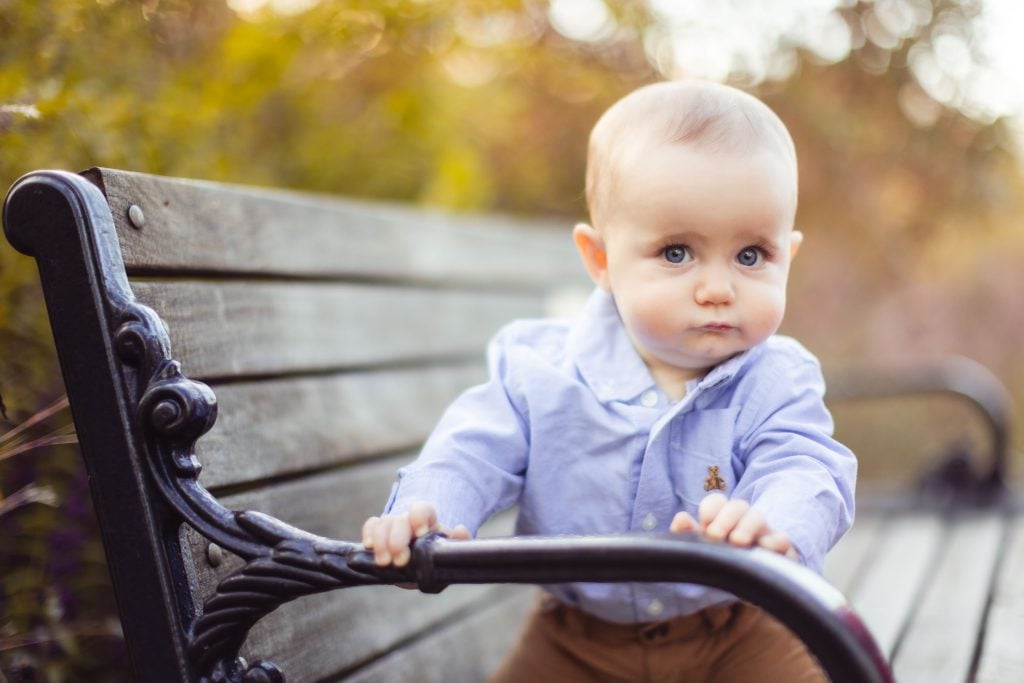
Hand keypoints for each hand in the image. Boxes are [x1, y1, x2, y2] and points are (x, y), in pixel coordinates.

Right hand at [361, 501, 470, 566]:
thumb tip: (460, 530)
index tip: (421, 534)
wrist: (421, 556)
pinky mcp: (378, 532)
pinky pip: (371, 525)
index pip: (422, 509)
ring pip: (383, 523)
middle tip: (400, 560)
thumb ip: (458, 541)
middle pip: (399, 519)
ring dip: (381, 542)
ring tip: (384, 562)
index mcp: (427, 520)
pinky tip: (368, 547)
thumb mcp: (448, 550)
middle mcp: (408, 519)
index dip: (419, 518)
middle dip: (397, 539)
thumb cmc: (435, 552)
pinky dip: (368, 533)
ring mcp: (392, 524)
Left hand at [669, 492, 794, 557]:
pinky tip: (763, 548)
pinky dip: (774, 541)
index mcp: (723, 518)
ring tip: (736, 542)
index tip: (703, 524)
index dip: (710, 508)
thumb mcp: (703, 551)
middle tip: (714, 535)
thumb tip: (681, 518)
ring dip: (746, 527)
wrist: (751, 587)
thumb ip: (688, 535)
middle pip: (738, 506)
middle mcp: (744, 521)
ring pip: (758, 517)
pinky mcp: (781, 550)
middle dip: (725, 518)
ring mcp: (764, 533)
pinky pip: (782, 539)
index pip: (717, 501)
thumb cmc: (722, 563)